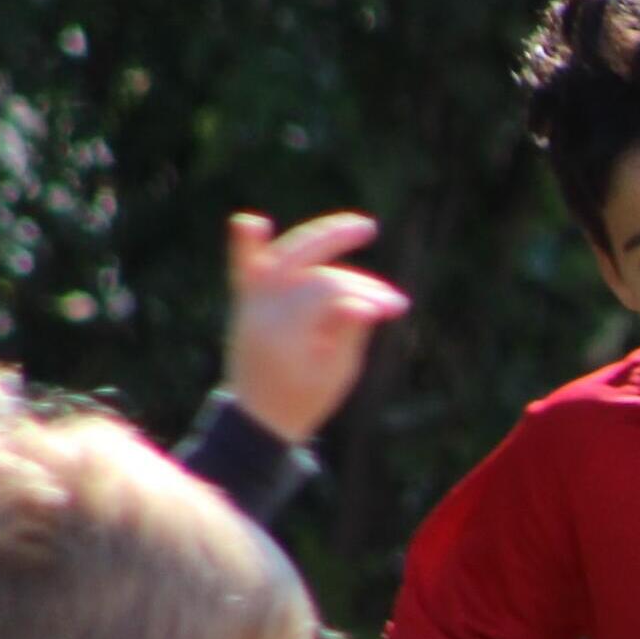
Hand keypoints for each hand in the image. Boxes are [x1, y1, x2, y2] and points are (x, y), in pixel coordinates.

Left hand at [222, 211, 409, 448]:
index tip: (396, 308)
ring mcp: (251, 305)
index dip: (366, 293)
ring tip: (353, 232)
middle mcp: (263, 313)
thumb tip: (366, 303)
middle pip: (303, 263)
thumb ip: (348, 334)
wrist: (259, 416)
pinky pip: (242, 268)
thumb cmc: (305, 399)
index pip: (329, 292)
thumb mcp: (335, 375)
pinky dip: (246, 245)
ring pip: (283, 257)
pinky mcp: (245, 302)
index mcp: (287, 335)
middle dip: (336, 238)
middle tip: (370, 228)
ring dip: (315, 240)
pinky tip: (251, 223)